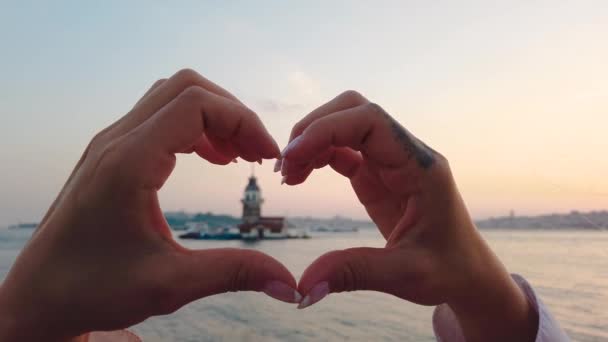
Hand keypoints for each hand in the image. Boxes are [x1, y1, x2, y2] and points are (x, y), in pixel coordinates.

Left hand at [0, 69, 298, 340]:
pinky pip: (158, 117)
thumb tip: (290, 284)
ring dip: (212, 117)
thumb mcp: (170, 285)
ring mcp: (110, 143)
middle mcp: (116, 141)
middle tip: (257, 154)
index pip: (197, 104)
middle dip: (233, 114)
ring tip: (237, 156)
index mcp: (129, 163)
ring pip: (172, 96)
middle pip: (187, 87)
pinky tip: (210, 158)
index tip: (267, 158)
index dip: (243, 122)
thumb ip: (234, 273)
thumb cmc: (93, 289)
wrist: (39, 296)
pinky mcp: (110, 153)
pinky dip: (193, 128)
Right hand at [280, 91, 537, 341]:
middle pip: (354, 110)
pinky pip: (342, 150)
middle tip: (285, 166)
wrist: (466, 273)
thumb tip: (301, 287)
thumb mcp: (404, 274)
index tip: (293, 157)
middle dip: (314, 128)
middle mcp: (405, 154)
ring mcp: (390, 162)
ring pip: (344, 125)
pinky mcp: (377, 175)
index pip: (371, 121)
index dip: (327, 129)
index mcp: (420, 167)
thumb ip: (353, 273)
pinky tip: (299, 177)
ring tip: (288, 176)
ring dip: (311, 141)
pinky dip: (317, 156)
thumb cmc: (448, 270)